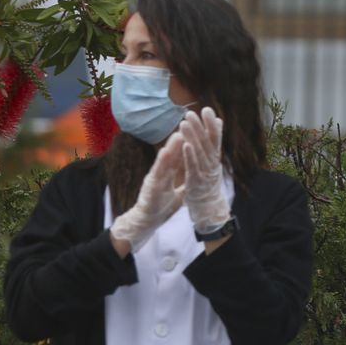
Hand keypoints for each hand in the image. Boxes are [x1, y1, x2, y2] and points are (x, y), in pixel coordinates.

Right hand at [110, 133, 186, 251]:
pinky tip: (166, 152)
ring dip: (171, 147)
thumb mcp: (179, 190)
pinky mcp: (152, 186)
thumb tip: (193, 170)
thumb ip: (183, 178)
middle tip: (190, 124)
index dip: (189, 143)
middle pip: (174, 154)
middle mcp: (163, 172)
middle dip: (181, 139)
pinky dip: (162, 162)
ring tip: (178, 134)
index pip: (181, 156)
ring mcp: (156, 178)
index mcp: (170, 173)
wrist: (148, 220)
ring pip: (165, 160)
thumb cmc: (163, 205)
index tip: (198, 132)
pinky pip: (158, 172)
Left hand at [178, 107, 229, 232]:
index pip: (215, 138)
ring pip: (199, 152)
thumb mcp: (212, 163)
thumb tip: (218, 124)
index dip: (211, 124)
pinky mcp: (196, 181)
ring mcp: (205, 173)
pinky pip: (193, 167)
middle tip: (192, 112)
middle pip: (207, 142)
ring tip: (185, 123)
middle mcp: (212, 164)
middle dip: (200, 126)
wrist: (209, 209)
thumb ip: (213, 145)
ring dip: (193, 136)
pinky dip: (190, 155)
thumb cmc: (208, 184)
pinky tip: (185, 144)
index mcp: (215, 159)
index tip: (206, 109)